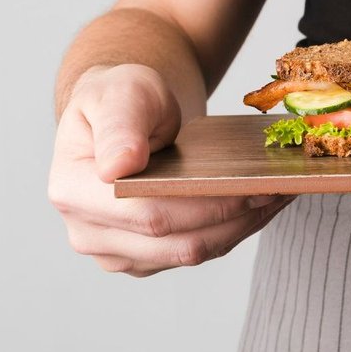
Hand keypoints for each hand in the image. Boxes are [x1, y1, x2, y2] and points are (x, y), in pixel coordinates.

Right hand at [48, 64, 293, 275]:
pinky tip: (258, 206)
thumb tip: (117, 167)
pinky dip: (231, 231)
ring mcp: (114, 251)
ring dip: (240, 227)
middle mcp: (86, 232)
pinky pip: (194, 252)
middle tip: (279, 188)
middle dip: (233, 216)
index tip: (250, 184)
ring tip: (278, 195)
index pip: (146, 213)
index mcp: (71, 190)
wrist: (122, 114)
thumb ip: (119, 125)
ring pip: (190, 253)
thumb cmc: (120, 97)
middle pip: (174, 241)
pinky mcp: (142, 259)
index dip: (204, 204)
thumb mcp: (122, 92)